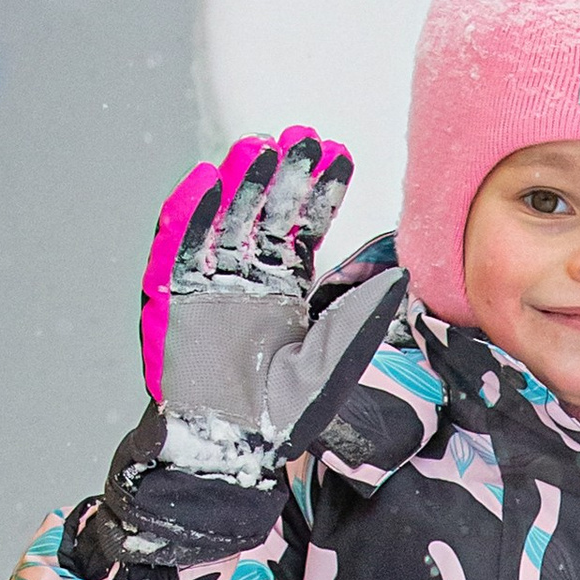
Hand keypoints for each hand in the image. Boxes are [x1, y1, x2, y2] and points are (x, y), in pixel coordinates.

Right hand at [152, 127, 352, 434]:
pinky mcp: (175, 297)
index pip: (301, 228)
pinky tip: (205, 180)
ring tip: (261, 146)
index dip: (318, 192)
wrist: (232, 442)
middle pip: (264, 214)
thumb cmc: (282, 411)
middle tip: (302, 137)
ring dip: (240, 183)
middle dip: (282, 176)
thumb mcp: (336, 358)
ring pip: (224, 220)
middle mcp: (248, 280)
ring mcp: (210, 284)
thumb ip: (363, 316)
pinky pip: (178, 248)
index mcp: (285, 289)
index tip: (337, 153)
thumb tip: (403, 276)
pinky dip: (188, 214)